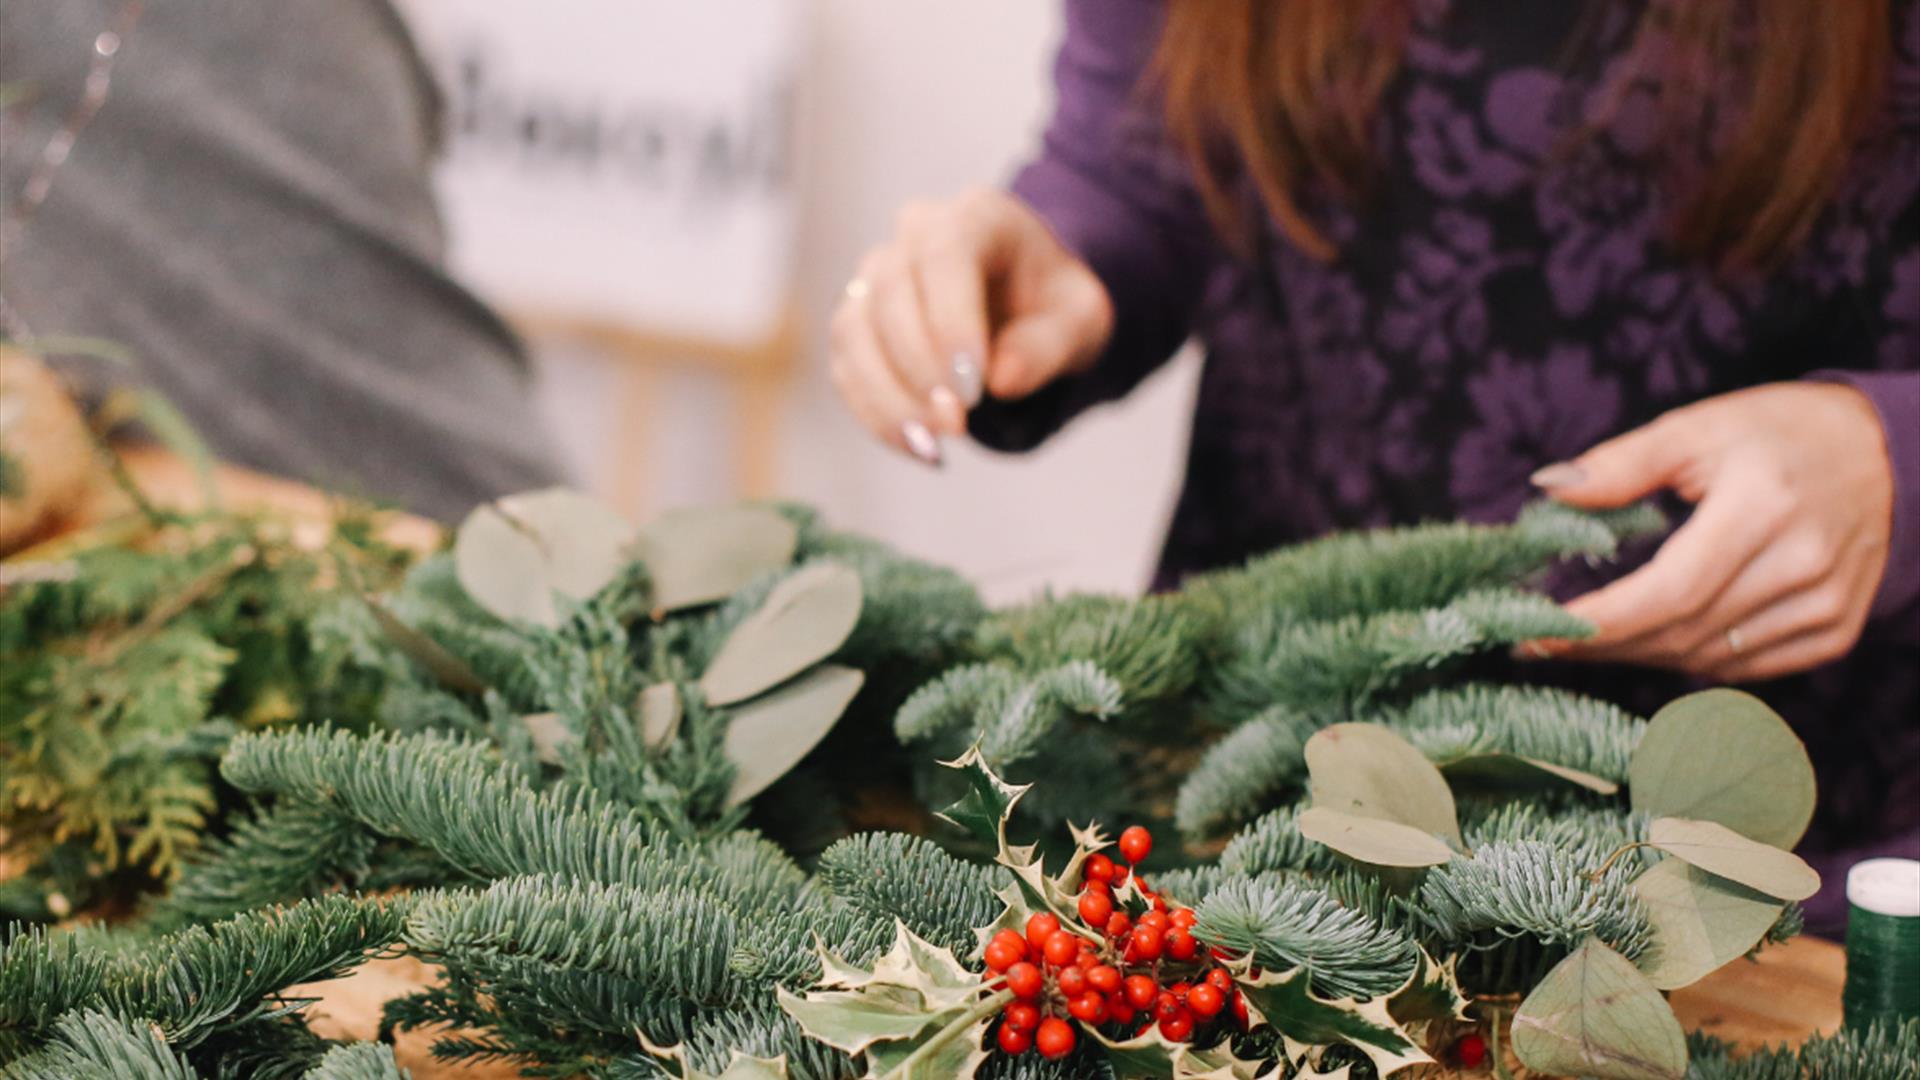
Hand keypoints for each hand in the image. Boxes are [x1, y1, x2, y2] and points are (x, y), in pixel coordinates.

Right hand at [829, 188, 1113, 464]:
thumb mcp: (1081, 320)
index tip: (972, 389)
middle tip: (957, 424)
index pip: (945, 255)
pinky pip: (847, 366)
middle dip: (919, 367)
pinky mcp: (859, 323)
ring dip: (888, 396)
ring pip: (855, 329)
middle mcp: (915, 235)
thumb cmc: (1056, 306)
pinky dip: (875, 412)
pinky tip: (917, 446)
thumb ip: (1048, 345)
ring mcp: (878, 276)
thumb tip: (1001, 379)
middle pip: (891, 291)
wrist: (1031, 309)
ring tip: (932, 445)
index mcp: (977, 216)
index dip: (950, 321)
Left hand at [1526, 382, 1894, 681]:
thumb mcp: (1696, 428)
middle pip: (1682, 632)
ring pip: (1709, 659)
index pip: (1668, 592)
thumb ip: (1621, 463)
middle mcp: (1802, 563)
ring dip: (1641, 655)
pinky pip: (1746, 667)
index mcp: (1762, 507)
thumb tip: (1549, 489)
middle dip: (1604, 643)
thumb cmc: (1778, 433)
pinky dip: (1693, 660)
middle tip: (1544, 640)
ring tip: (1589, 638)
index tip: (1537, 634)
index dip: (1599, 622)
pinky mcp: (1835, 630)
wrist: (1885, 452)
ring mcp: (1825, 605)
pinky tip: (1656, 640)